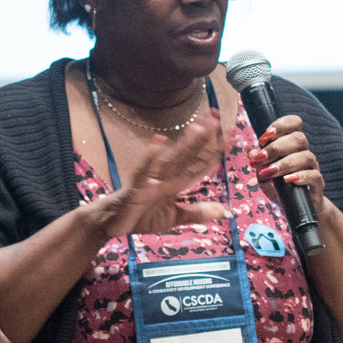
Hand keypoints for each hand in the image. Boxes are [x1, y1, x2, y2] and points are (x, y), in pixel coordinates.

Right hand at [94, 111, 229, 237]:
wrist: (111, 223)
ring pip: (170, 161)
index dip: (215, 150)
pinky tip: (157, 143)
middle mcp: (166, 177)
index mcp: (176, 183)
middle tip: (217, 119)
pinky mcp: (135, 189)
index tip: (231, 134)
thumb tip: (225, 211)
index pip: (199, 165)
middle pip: (188, 157)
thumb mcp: (174, 218)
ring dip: (184, 146)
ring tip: (197, 128)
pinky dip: (150, 159)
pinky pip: (143, 172)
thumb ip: (197, 213)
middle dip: (203, 140)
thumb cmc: (141, 216)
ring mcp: (151, 181)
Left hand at [249, 115, 327, 218]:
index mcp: (292, 146)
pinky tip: (287, 180)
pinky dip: (301, 176)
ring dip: (285, 163)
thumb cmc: (281, 189)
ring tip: (269, 172)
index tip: (263, 137)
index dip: (280, 125)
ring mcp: (313, 168)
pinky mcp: (317, 185)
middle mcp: (304, 153)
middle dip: (277, 147)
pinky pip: (314, 176)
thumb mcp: (264, 176)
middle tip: (260, 158)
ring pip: (306, 156)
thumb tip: (248, 149)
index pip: (294, 124)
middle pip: (299, 138)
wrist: (298, 210)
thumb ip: (257, 162)